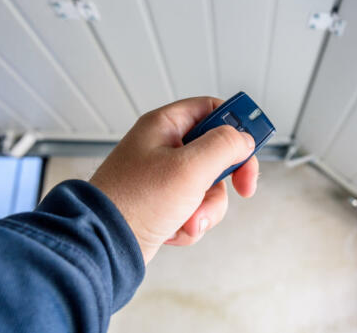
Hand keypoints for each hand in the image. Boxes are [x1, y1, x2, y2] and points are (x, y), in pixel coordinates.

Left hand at [90, 97, 258, 263]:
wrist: (103, 246)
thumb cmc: (135, 202)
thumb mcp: (190, 167)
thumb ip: (224, 146)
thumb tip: (244, 139)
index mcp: (165, 126)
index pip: (211, 109)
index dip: (236, 124)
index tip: (254, 143)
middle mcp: (164, 148)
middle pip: (217, 152)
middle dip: (226, 178)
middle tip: (242, 187)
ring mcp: (164, 177)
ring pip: (210, 185)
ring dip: (207, 207)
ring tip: (189, 219)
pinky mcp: (164, 204)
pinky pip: (196, 208)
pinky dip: (192, 222)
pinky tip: (175, 229)